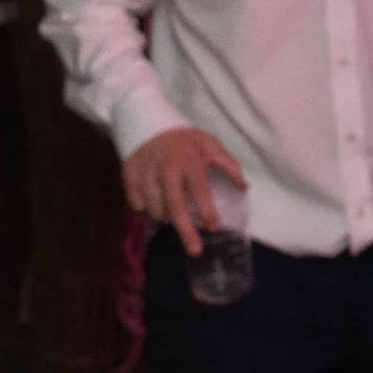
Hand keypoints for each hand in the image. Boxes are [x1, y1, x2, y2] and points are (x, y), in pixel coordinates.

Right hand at [122, 127, 243, 255]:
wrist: (147, 121)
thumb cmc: (183, 139)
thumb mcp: (210, 144)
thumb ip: (228, 165)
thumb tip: (243, 188)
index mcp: (189, 161)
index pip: (199, 190)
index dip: (207, 210)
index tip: (213, 228)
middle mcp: (166, 169)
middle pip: (175, 205)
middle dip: (185, 231)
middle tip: (195, 251)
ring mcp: (146, 173)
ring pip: (155, 208)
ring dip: (165, 215)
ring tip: (171, 211)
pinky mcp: (129, 176)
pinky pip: (137, 203)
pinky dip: (145, 207)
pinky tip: (152, 199)